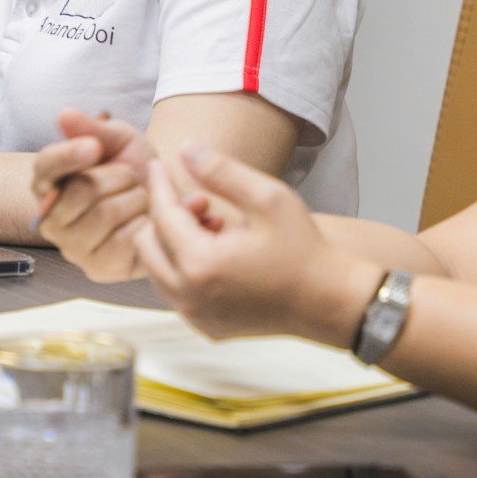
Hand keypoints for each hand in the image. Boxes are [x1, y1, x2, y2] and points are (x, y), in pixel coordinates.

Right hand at [31, 110, 156, 281]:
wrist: (168, 199)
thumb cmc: (134, 167)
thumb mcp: (118, 140)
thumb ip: (92, 128)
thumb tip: (64, 115)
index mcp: (48, 183)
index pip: (45, 167)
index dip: (68, 156)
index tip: (94, 146)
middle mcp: (51, 219)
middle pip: (80, 191)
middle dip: (118, 176)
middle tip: (131, 176)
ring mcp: (73, 247)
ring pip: (104, 214)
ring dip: (135, 199)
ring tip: (140, 198)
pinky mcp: (98, 268)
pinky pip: (124, 240)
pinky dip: (146, 223)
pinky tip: (149, 220)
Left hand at [133, 146, 378, 344]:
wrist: (329, 302)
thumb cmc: (304, 250)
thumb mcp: (267, 198)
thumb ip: (221, 171)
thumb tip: (185, 149)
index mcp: (201, 265)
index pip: (161, 216)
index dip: (157, 186)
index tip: (156, 164)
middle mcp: (190, 298)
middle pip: (147, 246)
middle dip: (166, 217)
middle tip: (203, 202)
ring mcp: (197, 317)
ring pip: (159, 270)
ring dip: (175, 243)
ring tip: (214, 226)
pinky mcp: (207, 328)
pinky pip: (177, 292)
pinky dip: (185, 268)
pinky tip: (218, 253)